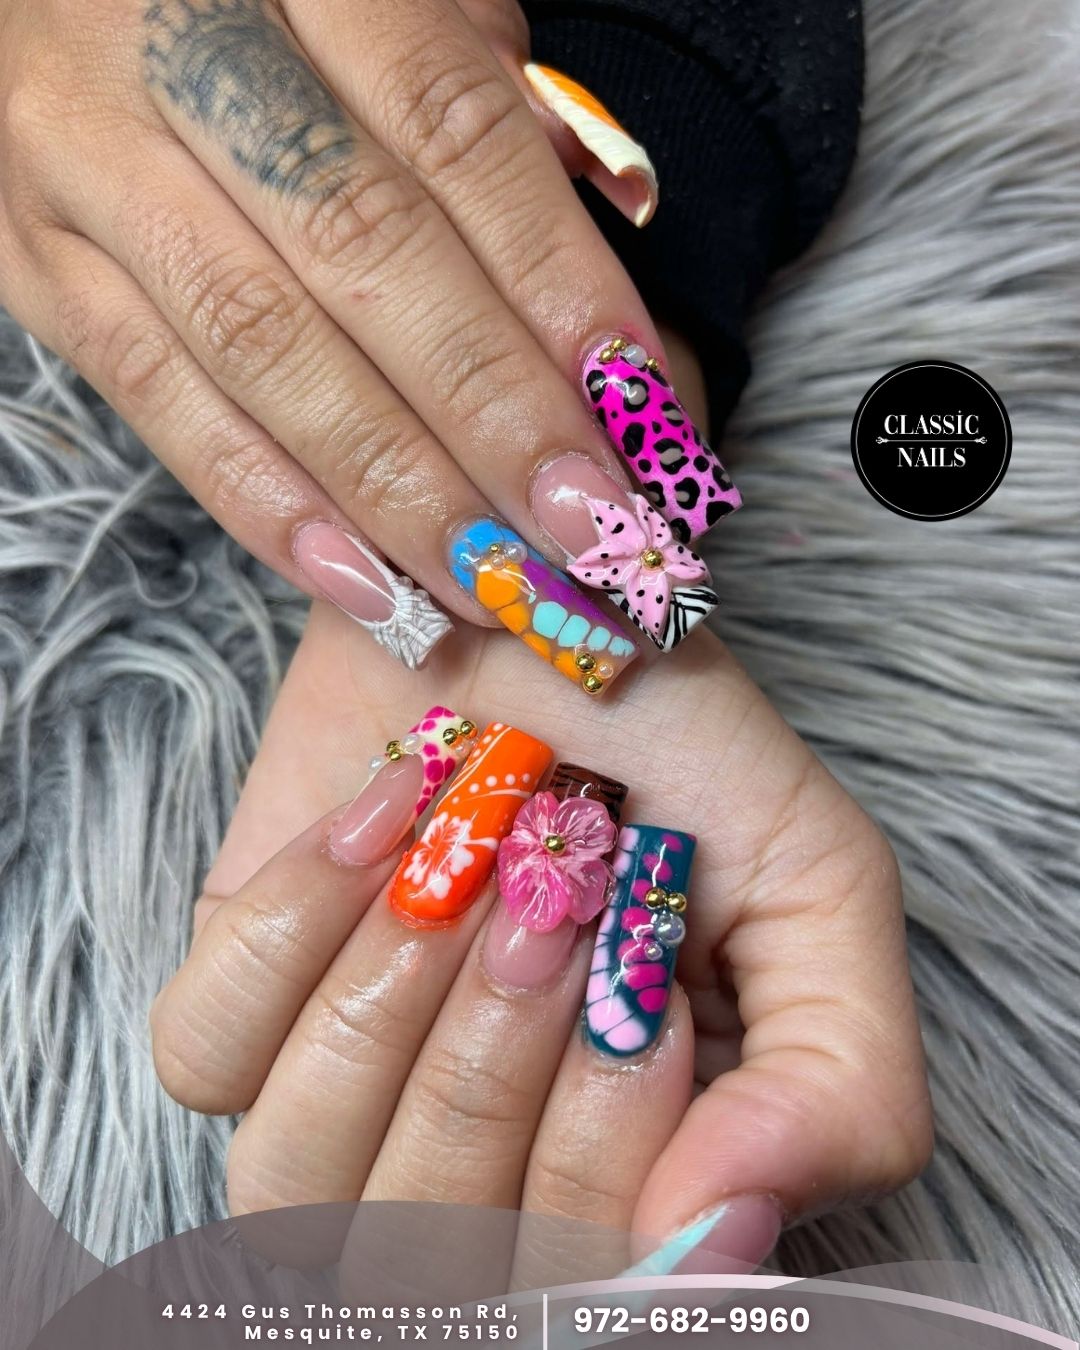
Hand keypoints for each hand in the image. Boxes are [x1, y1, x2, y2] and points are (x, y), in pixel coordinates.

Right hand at [0, 0, 725, 686]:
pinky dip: (274, 508)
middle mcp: (169, 46)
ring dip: (397, 490)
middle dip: (492, 413)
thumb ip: (488, 115)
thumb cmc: (274, 16)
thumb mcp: (397, 7)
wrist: (67, 2)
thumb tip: (600, 278)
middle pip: (363, 252)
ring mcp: (83, 161)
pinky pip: (162, 406)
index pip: (455, 133)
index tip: (640, 413)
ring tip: (499, 585)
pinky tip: (370, 585)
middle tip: (589, 533)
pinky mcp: (36, 267)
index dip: (557, 282)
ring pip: (261, 347)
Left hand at [151, 601, 932, 1271]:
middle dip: (506, 1047)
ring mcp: (338, 1101)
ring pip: (295, 1183)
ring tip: (465, 859)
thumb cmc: (676, 747)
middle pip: (432, 1253)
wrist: (542, 603)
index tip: (643, 966)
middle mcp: (471, 1174)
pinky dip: (297, 923)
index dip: (607, 1141)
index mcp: (623, 1177)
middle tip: (558, 885)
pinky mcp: (234, 1005)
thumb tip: (720, 1235)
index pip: (580, 1291)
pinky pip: (205, 1053)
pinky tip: (383, 822)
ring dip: (397, 994)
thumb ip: (835, 1089)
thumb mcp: (822, 890)